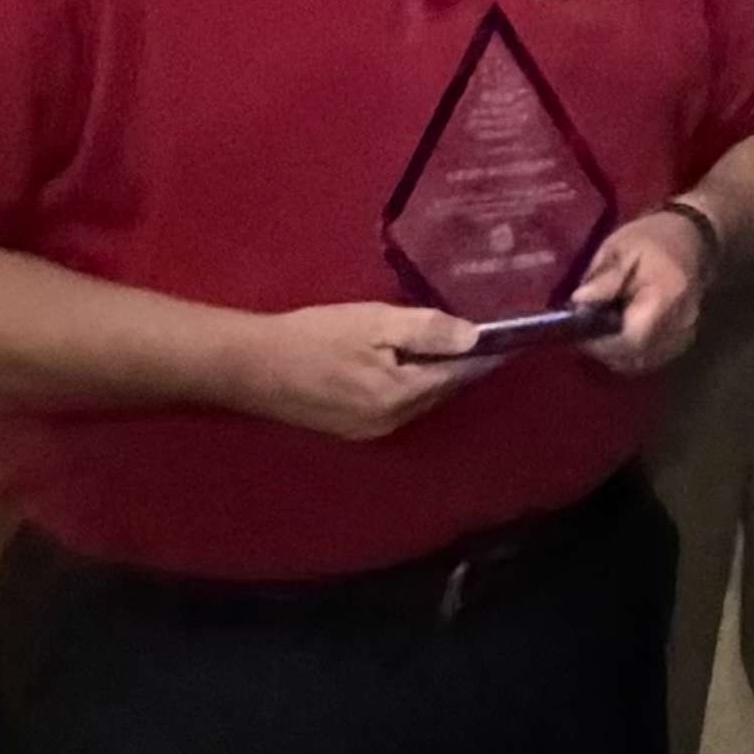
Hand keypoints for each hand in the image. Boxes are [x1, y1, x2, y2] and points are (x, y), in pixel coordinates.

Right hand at [223, 300, 483, 438]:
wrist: (250, 366)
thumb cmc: (313, 337)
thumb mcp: (374, 322)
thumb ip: (426, 330)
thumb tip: (476, 337)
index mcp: (402, 396)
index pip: (459, 375)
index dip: (481, 354)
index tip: (504, 336)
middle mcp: (393, 422)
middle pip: (441, 391)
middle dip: (457, 365)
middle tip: (472, 334)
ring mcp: (371, 431)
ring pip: (418, 400)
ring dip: (431, 377)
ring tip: (438, 346)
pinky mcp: (351, 430)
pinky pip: (395, 406)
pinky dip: (406, 386)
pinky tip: (398, 365)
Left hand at [573, 209, 715, 373]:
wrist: (692, 237)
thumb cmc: (654, 238)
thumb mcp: (621, 247)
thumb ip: (604, 277)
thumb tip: (578, 303)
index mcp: (666, 298)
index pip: (632, 339)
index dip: (601, 344)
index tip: (578, 334)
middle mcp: (681, 322)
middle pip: (637, 356)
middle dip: (605, 350)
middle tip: (584, 333)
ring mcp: (686, 333)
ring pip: (644, 362)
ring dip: (618, 354)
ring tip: (601, 333)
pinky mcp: (683, 339)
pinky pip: (653, 358)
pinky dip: (633, 354)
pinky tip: (620, 336)